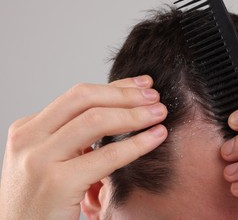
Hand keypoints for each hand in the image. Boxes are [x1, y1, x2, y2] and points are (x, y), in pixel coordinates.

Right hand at [0, 76, 167, 219]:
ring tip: (159, 113)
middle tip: (155, 96)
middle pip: (85, 98)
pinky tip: (156, 137)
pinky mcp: (57, 183)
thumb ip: (74, 136)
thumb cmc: (42, 202)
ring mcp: (40, 159)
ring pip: (96, 120)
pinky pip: (107, 156)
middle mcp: (29, 138)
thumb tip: (118, 111)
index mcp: (29, 129)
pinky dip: (136, 143)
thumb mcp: (52, 160)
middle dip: (126, 94)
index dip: (117, 86)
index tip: (143, 84)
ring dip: (134, 114)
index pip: (79, 95)